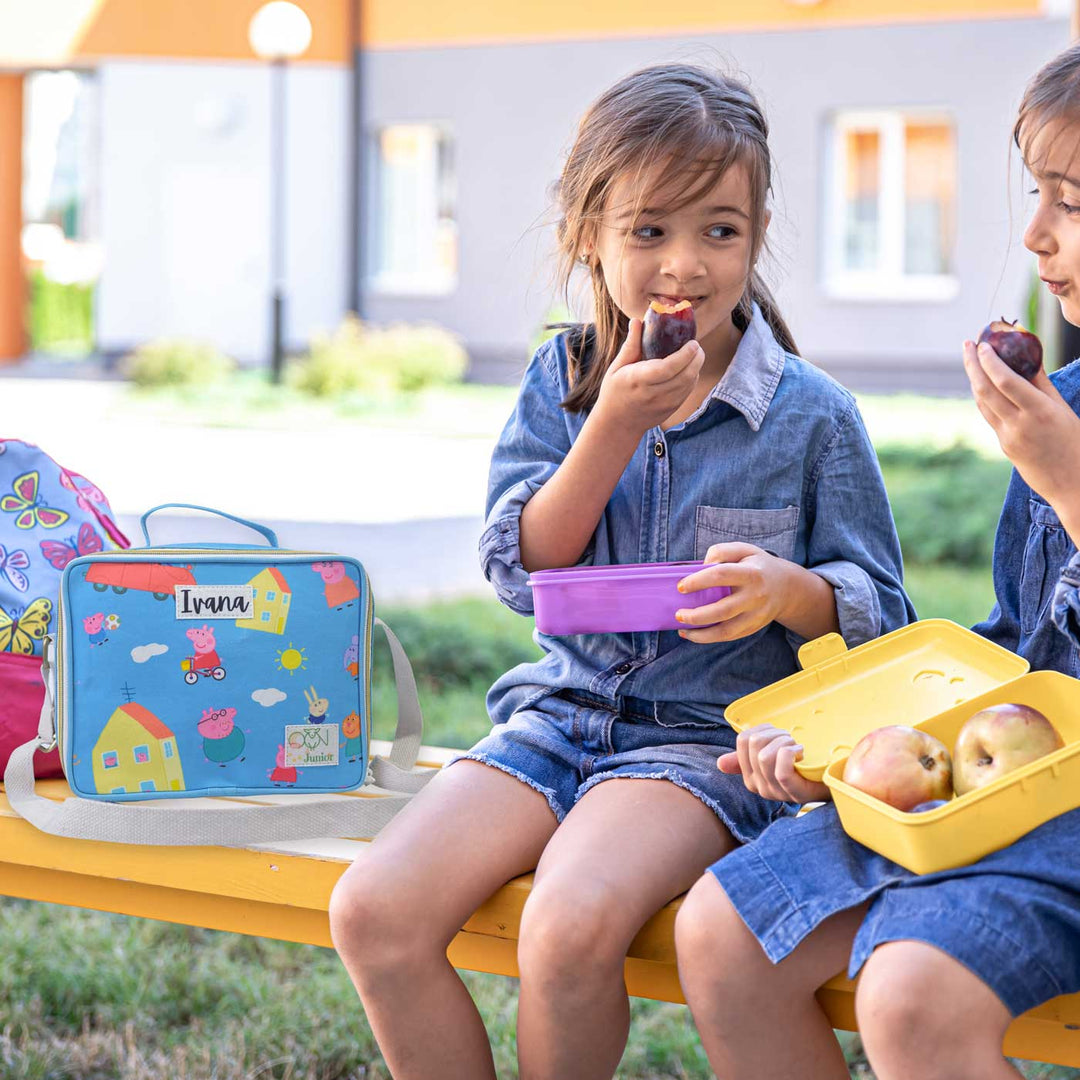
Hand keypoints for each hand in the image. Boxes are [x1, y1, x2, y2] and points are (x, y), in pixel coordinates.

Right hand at [595, 318, 704, 432]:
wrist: (617, 424)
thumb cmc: (614, 391)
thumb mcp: (616, 367)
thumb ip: (630, 345)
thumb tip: (638, 321)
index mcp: (638, 381)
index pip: (668, 368)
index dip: (685, 355)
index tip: (692, 342)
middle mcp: (654, 394)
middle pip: (685, 376)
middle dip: (697, 358)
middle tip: (696, 345)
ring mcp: (665, 404)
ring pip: (690, 383)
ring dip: (696, 367)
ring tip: (694, 354)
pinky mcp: (672, 409)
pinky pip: (688, 391)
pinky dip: (692, 377)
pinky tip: (688, 368)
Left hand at [674, 542, 791, 642]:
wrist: (787, 587)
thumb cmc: (757, 565)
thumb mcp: (744, 550)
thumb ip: (721, 551)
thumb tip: (701, 566)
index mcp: (751, 573)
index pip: (721, 575)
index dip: (698, 581)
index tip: (680, 586)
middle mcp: (755, 596)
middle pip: (723, 610)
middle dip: (698, 615)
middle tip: (678, 614)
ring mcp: (756, 615)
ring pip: (727, 631)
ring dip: (702, 634)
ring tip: (682, 630)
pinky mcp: (754, 627)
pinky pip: (730, 636)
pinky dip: (710, 638)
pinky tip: (694, 634)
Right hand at [717, 723, 830, 803]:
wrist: (834, 784)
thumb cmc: (804, 768)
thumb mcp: (774, 760)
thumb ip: (749, 758)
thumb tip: (720, 763)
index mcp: (750, 776)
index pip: (743, 740)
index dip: (763, 729)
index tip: (778, 736)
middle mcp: (759, 786)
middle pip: (754, 744)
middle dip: (775, 734)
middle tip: (790, 742)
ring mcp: (776, 791)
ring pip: (765, 756)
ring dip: (785, 743)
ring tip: (797, 749)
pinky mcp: (794, 793)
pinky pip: (781, 769)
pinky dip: (792, 753)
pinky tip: (802, 754)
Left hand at [964, 340, 1079, 537]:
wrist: (1072, 483)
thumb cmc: (1074, 441)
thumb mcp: (1062, 408)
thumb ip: (1041, 382)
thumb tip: (1027, 355)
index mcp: (1039, 411)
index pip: (1004, 380)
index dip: (989, 360)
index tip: (982, 343)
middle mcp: (1019, 424)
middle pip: (984, 389)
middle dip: (972, 364)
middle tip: (967, 344)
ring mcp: (1007, 437)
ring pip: (982, 402)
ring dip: (974, 378)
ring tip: (973, 358)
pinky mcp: (1003, 445)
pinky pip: (988, 415)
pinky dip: (983, 396)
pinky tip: (983, 383)